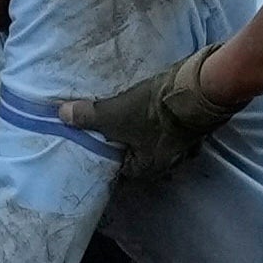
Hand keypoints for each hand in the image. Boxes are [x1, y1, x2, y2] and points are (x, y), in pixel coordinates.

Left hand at [66, 45, 241, 178]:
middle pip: (140, 156)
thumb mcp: (115, 113)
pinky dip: (164, 120)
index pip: (121, 172)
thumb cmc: (155, 110)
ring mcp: (186, 146)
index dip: (108, 159)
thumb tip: (61, 115)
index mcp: (148, 168)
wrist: (200, 90)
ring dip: (148, 132)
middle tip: (112, 130)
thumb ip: (88, 117)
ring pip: (159, 142)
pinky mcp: (196, 127)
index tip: (97, 146)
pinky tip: (156, 107)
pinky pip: (174, 128)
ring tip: (132, 117)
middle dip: (128, 144)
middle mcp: (169, 163)